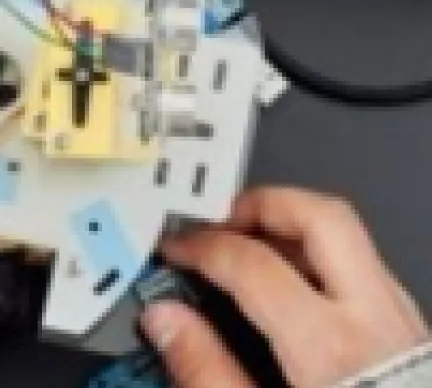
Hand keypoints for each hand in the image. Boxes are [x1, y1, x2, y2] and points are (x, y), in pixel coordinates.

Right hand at [141, 187, 428, 387]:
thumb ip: (208, 372)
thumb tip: (168, 323)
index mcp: (333, 349)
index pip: (253, 262)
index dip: (202, 247)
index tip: (176, 251)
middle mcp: (378, 325)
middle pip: (321, 218)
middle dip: (261, 204)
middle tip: (218, 218)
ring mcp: (403, 327)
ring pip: (349, 240)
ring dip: (292, 229)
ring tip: (247, 246)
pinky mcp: (411, 338)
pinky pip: (363, 273)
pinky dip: (318, 262)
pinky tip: (290, 290)